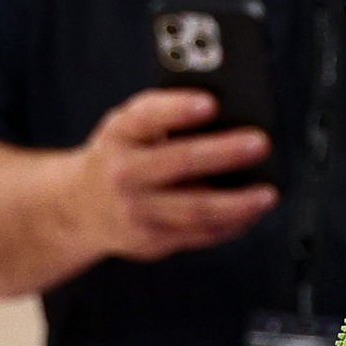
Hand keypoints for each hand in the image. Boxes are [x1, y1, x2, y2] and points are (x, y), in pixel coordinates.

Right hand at [73, 88, 278, 261]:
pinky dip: (231, 225)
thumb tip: (225, 115)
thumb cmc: (118, 157)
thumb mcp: (127, 127)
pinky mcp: (152, 241)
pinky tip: (250, 213)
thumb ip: (164, 116)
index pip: (145, 117)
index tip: (210, 103)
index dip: (178, 109)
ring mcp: (137, 212)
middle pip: (177, 163)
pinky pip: (199, 234)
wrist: (79, 208)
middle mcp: (124, 174)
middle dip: (223, 153)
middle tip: (259, 143)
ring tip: (267, 193)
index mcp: (119, 136)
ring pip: (194, 209)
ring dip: (237, 203)